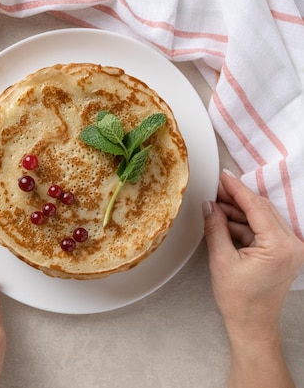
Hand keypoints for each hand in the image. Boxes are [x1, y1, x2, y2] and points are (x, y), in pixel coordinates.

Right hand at [203, 170, 303, 387]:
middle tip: (215, 189)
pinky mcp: (284, 253)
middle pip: (262, 210)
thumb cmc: (239, 300)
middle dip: (237, 199)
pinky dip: (244, 225)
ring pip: (262, 218)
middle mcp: (292, 245)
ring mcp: (290, 249)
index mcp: (280, 246)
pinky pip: (263, 230)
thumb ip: (216, 228)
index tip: (223, 177)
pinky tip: (225, 221)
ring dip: (239, 212)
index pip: (257, 208)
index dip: (237, 190)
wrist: (252, 324)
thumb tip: (209, 206)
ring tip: (215, 206)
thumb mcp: (221, 260)